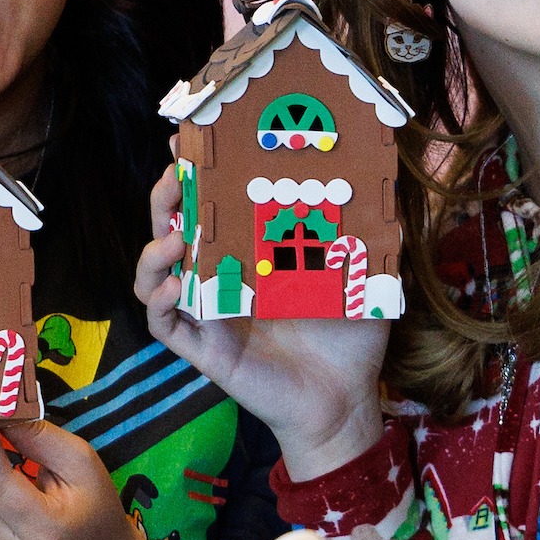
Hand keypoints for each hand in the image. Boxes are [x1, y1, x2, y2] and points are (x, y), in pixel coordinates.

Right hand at [135, 163, 389, 477]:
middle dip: (165, 199)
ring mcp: (207, 315)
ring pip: (154, 276)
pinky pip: (166, 325)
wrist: (345, 399)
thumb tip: (385, 184)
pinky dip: (162, 302)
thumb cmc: (350, 336)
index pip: (209, 206)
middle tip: (177, 176)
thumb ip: (365, 234)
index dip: (193, 174)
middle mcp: (219, 280)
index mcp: (249, 256)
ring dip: (153, 250)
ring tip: (174, 234)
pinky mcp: (204, 351)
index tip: (188, 140)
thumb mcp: (359, 273)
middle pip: (170, 230)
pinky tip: (179, 284)